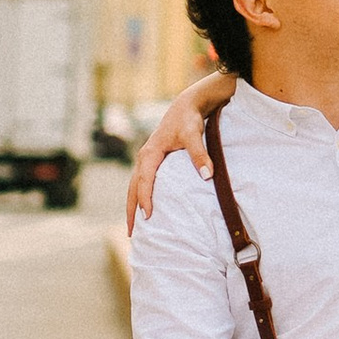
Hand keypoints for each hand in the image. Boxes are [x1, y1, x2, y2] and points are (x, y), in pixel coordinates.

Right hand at [125, 74, 230, 226]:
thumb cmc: (190, 120)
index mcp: (150, 154)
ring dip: (132, 205)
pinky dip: (139, 196)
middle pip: (132, 188)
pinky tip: (144, 207)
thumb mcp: (195, 135)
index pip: (144, 181)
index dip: (145, 199)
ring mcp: (146, 158)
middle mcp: (144, 157)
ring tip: (134, 226)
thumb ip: (200, 155)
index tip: (148, 217)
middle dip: (131, 210)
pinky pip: (141, 181)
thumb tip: (207, 176)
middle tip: (131, 233)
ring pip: (134, 186)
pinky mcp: (152, 159)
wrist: (187, 105)